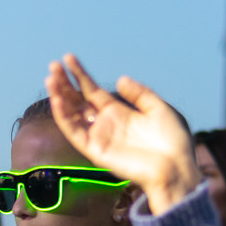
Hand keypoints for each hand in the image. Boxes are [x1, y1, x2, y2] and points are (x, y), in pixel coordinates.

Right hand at [45, 53, 199, 214]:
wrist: (174, 168)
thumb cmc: (171, 142)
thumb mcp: (158, 109)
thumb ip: (139, 94)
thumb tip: (120, 79)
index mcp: (118, 113)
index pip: (91, 90)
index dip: (79, 75)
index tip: (69, 58)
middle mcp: (104, 124)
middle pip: (77, 100)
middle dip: (64, 83)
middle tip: (53, 65)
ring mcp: (98, 137)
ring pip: (71, 115)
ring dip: (59, 97)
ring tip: (50, 78)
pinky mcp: (95, 150)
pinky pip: (74, 133)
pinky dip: (63, 117)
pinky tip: (57, 100)